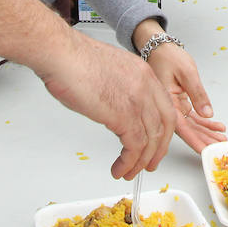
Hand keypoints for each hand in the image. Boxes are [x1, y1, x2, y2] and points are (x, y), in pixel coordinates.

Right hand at [37, 29, 176, 179]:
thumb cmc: (74, 59)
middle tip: (149, 164)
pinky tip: (120, 168)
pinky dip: (129, 163)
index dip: (162, 129)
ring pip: (151, 140)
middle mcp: (145, 85)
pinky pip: (134, 147)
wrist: (62, 55)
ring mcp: (137, 100)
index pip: (164, 106)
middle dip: (158, 149)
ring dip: (140, 161)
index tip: (155, 142)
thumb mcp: (109, 70)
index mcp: (143, 72)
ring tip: (129, 172)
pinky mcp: (123, 115)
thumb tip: (115, 105)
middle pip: (165, 124)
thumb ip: (120, 87)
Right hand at [145, 41, 226, 152]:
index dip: (194, 140)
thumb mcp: (187, 72)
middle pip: (187, 129)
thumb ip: (197, 93)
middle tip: (218, 147)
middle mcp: (168, 107)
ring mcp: (173, 106)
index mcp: (165, 101)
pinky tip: (216, 126)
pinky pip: (192, 116)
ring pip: (191, 125)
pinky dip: (204, 122)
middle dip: (203, 140)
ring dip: (206, 132)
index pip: (181, 126)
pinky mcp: (179, 102)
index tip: (205, 151)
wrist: (160, 48)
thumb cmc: (169, 56)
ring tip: (221, 138)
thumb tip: (207, 113)